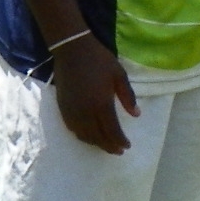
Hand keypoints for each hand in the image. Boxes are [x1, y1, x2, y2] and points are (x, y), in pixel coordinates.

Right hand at [50, 36, 138, 153]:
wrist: (71, 50)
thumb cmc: (99, 60)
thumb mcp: (119, 75)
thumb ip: (128, 96)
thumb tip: (137, 115)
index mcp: (101, 104)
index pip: (112, 130)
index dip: (120, 141)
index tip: (127, 146)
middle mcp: (86, 112)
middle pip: (98, 137)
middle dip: (109, 146)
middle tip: (118, 151)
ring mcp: (72, 111)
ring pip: (84, 135)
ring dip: (96, 143)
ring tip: (106, 146)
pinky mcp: (63, 108)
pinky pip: (72, 128)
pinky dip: (82, 136)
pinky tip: (88, 136)